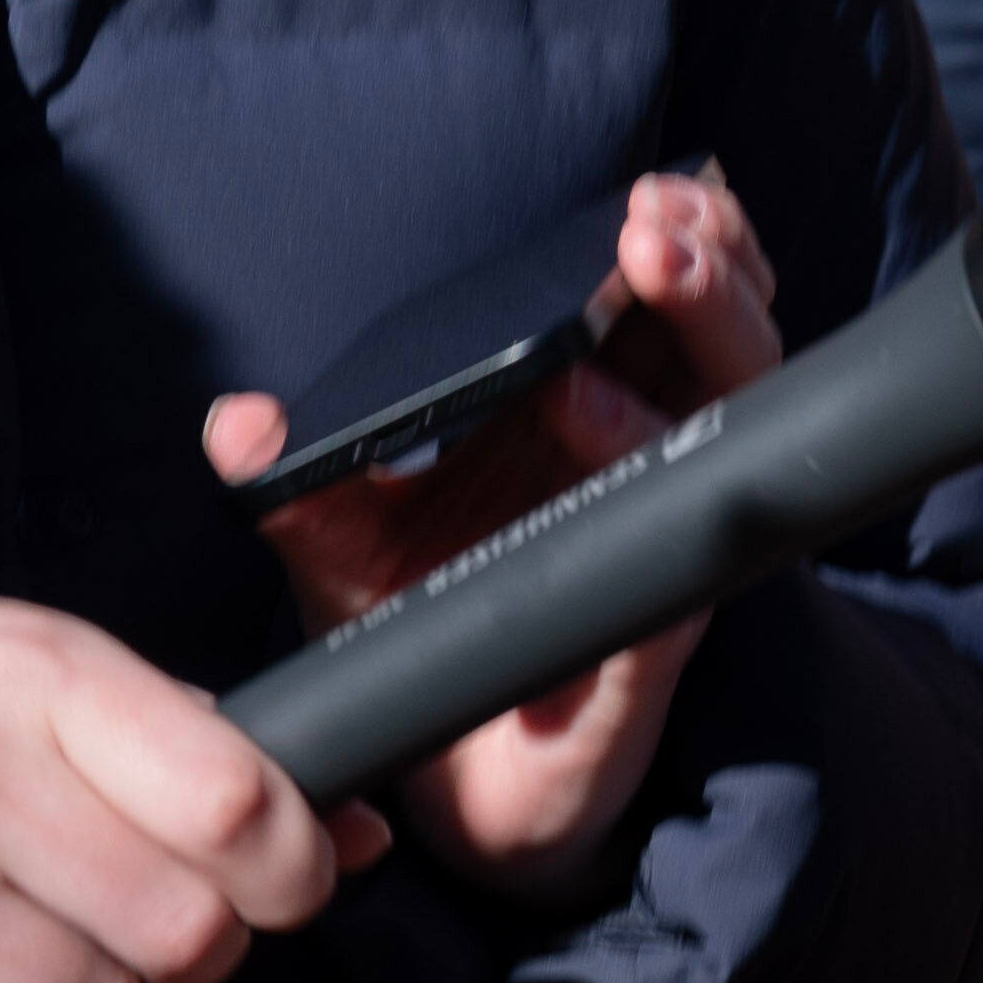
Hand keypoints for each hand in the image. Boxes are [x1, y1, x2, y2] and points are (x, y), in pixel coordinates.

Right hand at [0, 598, 374, 982]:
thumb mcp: (27, 673)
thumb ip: (189, 739)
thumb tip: (351, 832)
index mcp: (40, 682)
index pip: (235, 800)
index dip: (291, 864)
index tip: (289, 884)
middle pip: (187, 930)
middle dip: (198, 949)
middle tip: (157, 929)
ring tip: (54, 969)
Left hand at [200, 172, 781, 900]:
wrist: (465, 788)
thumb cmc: (430, 635)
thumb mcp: (349, 546)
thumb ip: (302, 480)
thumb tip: (237, 422)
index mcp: (602, 417)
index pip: (674, 303)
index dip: (684, 233)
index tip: (640, 194)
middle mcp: (656, 459)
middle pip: (733, 332)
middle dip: (710, 257)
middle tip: (654, 218)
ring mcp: (671, 528)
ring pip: (745, 399)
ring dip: (708, 320)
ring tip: (650, 264)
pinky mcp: (667, 610)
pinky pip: (683, 518)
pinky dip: (642, 451)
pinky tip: (589, 406)